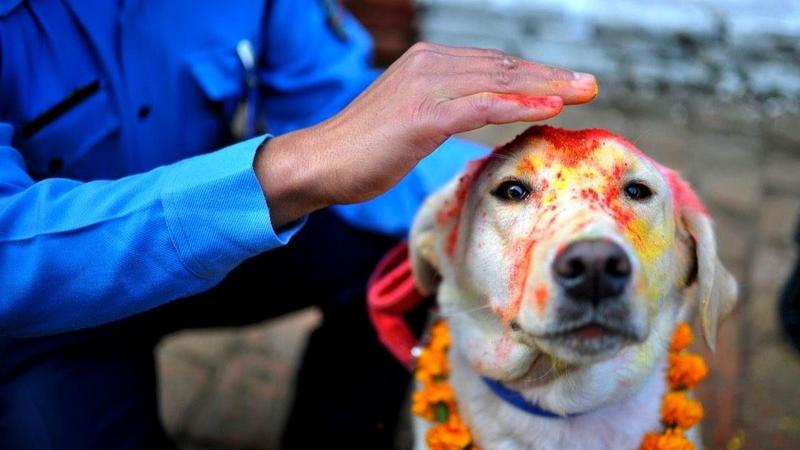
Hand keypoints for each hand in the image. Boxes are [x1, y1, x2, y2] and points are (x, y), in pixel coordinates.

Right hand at [255, 42, 597, 226]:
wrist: (321, 161)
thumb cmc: (363, 149)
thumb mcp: (409, 118)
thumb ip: (443, 107)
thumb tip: (473, 114)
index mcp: (427, 61)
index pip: (492, 65)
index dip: (533, 75)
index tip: (566, 84)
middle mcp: (429, 64)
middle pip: (503, 67)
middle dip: (550, 76)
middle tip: (589, 84)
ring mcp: (426, 86)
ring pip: (499, 81)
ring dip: (546, 86)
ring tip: (583, 91)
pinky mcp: (423, 115)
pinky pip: (482, 106)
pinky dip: (518, 104)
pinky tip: (549, 105)